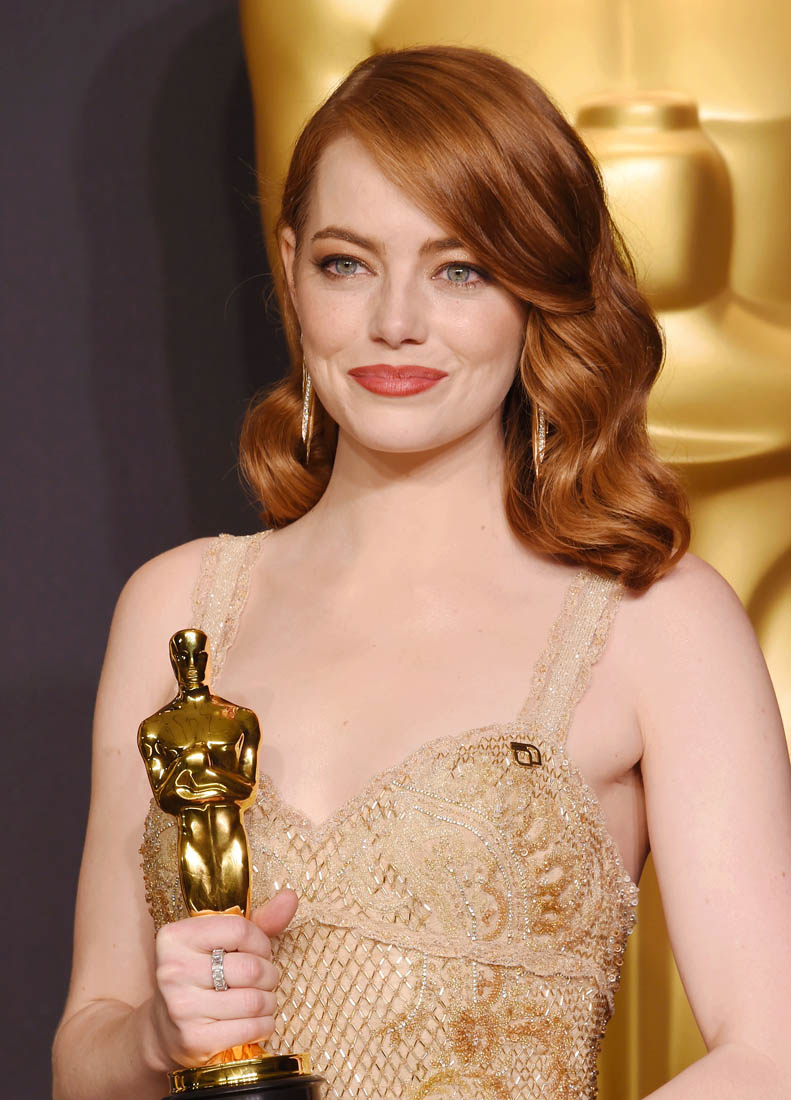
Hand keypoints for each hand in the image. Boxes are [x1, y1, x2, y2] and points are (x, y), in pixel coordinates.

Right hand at [146, 888, 298, 1070]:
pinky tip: (257, 1020)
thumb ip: (258, 920)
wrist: (164, 1030)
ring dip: (269, 1001)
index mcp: (176, 937)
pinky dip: (265, 1024)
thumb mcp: (220, 942)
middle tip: (265, 979)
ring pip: (254, 1001)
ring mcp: (182, 1007)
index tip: (261, 951)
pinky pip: (250, 1028)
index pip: (239, 929)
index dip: (261, 942)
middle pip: (251, 968)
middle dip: (270, 975)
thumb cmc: (200, 976)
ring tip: (262, 999)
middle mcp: (174, 970)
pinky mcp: (194, 1039)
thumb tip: (290, 897)